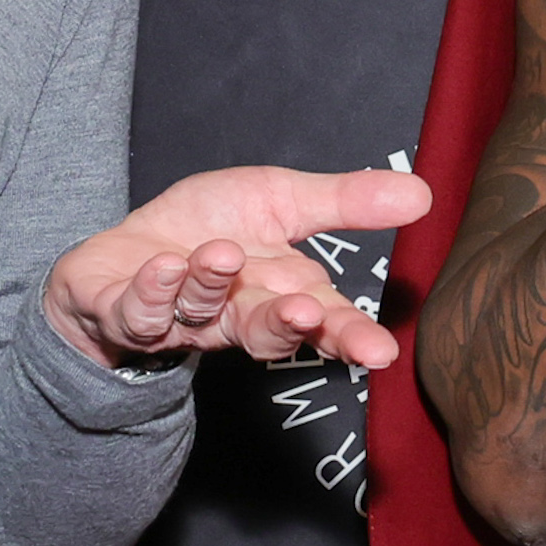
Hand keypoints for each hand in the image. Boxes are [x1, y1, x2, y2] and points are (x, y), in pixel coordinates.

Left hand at [45, 162, 432, 372]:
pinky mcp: (125, 312)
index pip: (321, 320)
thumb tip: (423, 193)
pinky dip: (152, 291)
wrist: (121, 254)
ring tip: (223, 256)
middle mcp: (232, 315)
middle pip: (266, 331)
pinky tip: (165, 268)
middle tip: (308, 314)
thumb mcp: (281, 201)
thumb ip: (345, 203)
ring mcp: (178, 319)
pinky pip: (138, 311)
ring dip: (211, 287)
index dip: (348, 336)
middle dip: (287, 325)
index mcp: (277, 294)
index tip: (379, 352)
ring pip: (200, 313)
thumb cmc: (208, 228)